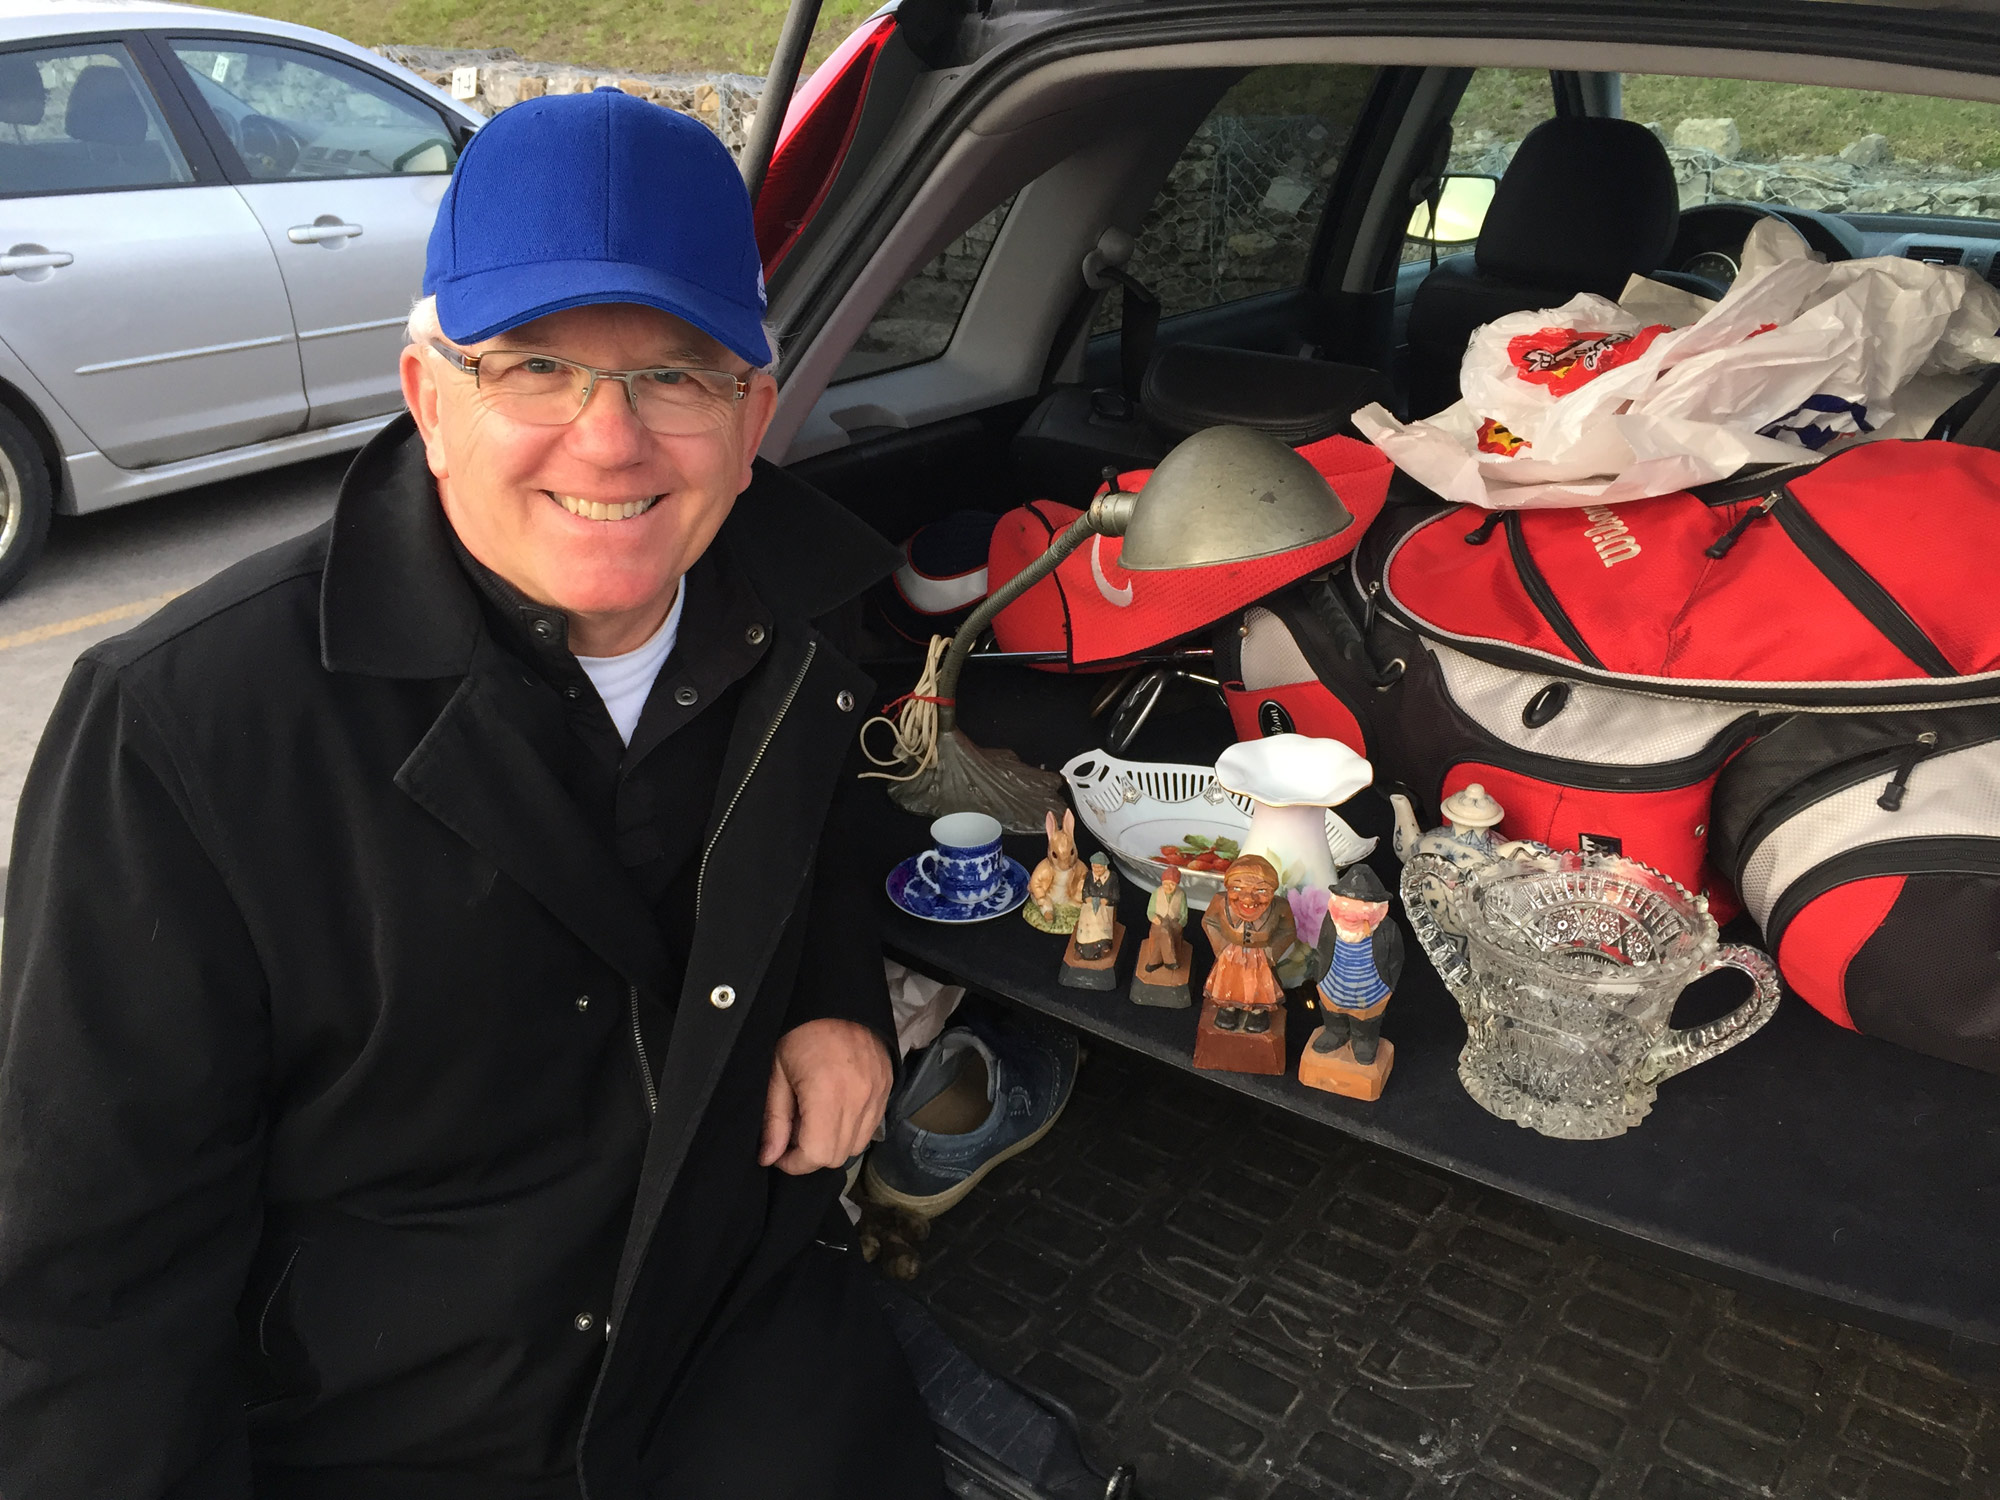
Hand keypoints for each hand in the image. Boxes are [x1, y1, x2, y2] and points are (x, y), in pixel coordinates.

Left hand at [760, 1018, 893, 1174]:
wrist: (836, 998)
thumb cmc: (800, 1031)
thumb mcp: (777, 1072)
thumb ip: (774, 1119)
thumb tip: (769, 1157)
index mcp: (827, 1094)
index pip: (817, 1154)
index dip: (795, 1163)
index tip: (781, 1153)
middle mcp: (859, 1098)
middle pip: (837, 1156)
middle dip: (811, 1155)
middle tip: (794, 1134)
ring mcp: (877, 1094)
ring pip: (856, 1145)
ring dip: (832, 1144)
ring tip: (815, 1120)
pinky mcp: (888, 1087)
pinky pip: (871, 1127)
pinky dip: (851, 1129)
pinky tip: (834, 1110)